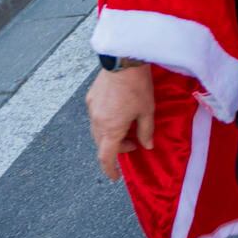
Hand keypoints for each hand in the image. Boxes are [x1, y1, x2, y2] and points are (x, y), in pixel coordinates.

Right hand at [86, 63, 155, 180]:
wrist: (123, 60)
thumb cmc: (137, 86)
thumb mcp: (147, 111)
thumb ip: (146, 131)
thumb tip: (146, 146)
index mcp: (111, 128)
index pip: (106, 157)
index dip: (110, 169)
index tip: (115, 177)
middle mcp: (97, 121)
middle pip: (101, 144)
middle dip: (116, 148)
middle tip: (132, 143)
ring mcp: (91, 109)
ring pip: (97, 131)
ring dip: (110, 135)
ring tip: (127, 127)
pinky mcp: (90, 98)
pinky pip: (95, 117)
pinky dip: (105, 122)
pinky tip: (118, 113)